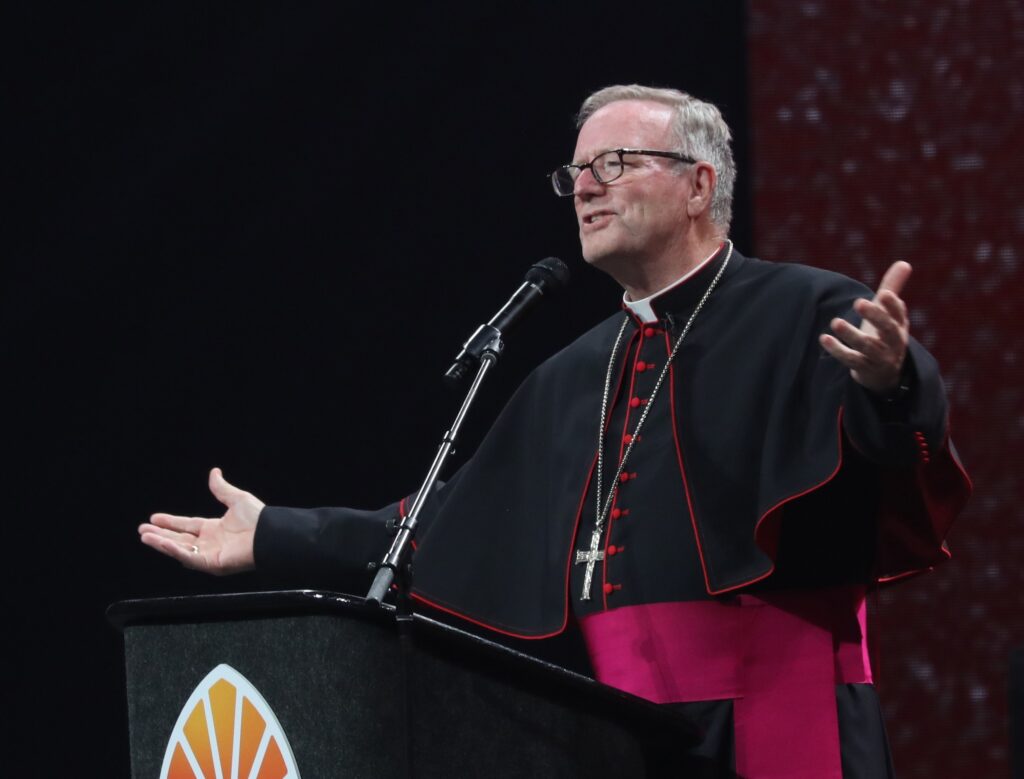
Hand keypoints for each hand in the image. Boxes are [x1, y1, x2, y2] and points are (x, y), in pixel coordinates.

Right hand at [138, 467, 263, 574]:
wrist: (269, 534)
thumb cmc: (258, 518)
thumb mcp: (237, 499)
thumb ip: (222, 488)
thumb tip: (214, 472)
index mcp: (214, 529)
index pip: (187, 526)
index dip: (170, 521)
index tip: (154, 517)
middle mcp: (210, 543)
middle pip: (179, 539)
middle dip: (160, 535)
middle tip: (142, 530)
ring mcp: (210, 554)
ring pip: (179, 549)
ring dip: (161, 543)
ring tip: (145, 536)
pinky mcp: (211, 564)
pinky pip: (189, 558)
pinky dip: (175, 551)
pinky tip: (162, 543)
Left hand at [819, 261, 911, 394]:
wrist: (885, 373)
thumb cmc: (885, 335)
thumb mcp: (890, 314)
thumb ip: (893, 288)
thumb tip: (904, 263)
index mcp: (899, 325)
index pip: (899, 314)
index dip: (893, 305)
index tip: (884, 293)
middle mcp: (893, 342)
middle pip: (887, 330)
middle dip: (875, 316)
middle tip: (859, 302)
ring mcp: (879, 357)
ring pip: (867, 346)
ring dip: (851, 334)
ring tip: (835, 322)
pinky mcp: (864, 368)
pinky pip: (851, 360)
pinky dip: (837, 350)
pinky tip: (824, 338)